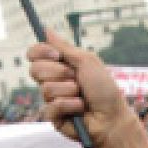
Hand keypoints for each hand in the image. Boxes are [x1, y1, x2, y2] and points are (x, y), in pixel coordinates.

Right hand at [29, 32, 136, 147]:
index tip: (57, 55)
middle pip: (35, 69)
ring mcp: (51, 99)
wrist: (112, 117)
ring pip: (45, 89)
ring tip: (82, 97)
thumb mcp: (87, 62)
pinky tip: (80, 109)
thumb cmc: (104, 90)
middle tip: (76, 79)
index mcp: (59, 65)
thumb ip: (64, 47)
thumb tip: (46, 30)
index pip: (34, 54)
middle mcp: (53, 81)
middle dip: (59, 73)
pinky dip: (70, 105)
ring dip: (69, 91)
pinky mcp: (53, 117)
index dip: (41, 52)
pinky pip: (51, 107)